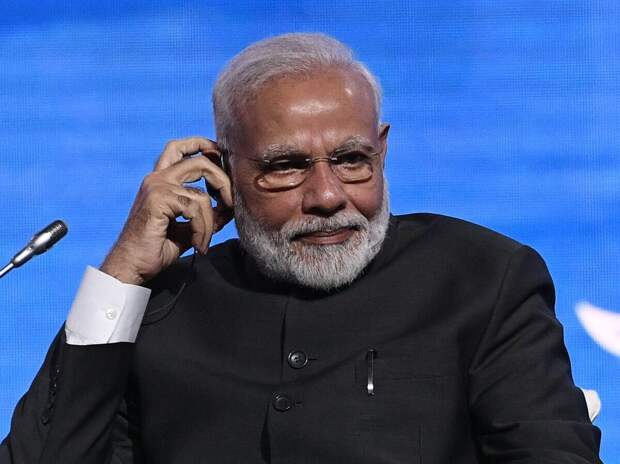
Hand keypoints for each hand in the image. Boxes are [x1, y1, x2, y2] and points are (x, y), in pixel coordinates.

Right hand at [100, 137, 233, 284]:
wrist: (132, 265)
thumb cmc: (157, 247)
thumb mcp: (188, 227)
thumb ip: (206, 213)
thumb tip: (229, 207)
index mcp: (160, 179)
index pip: (179, 148)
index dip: (203, 145)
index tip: (221, 156)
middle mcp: (157, 178)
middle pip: (200, 161)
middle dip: (222, 181)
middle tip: (230, 204)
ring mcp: (156, 187)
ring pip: (202, 194)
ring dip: (211, 222)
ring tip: (204, 241)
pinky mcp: (158, 200)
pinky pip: (195, 210)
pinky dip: (202, 229)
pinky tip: (198, 244)